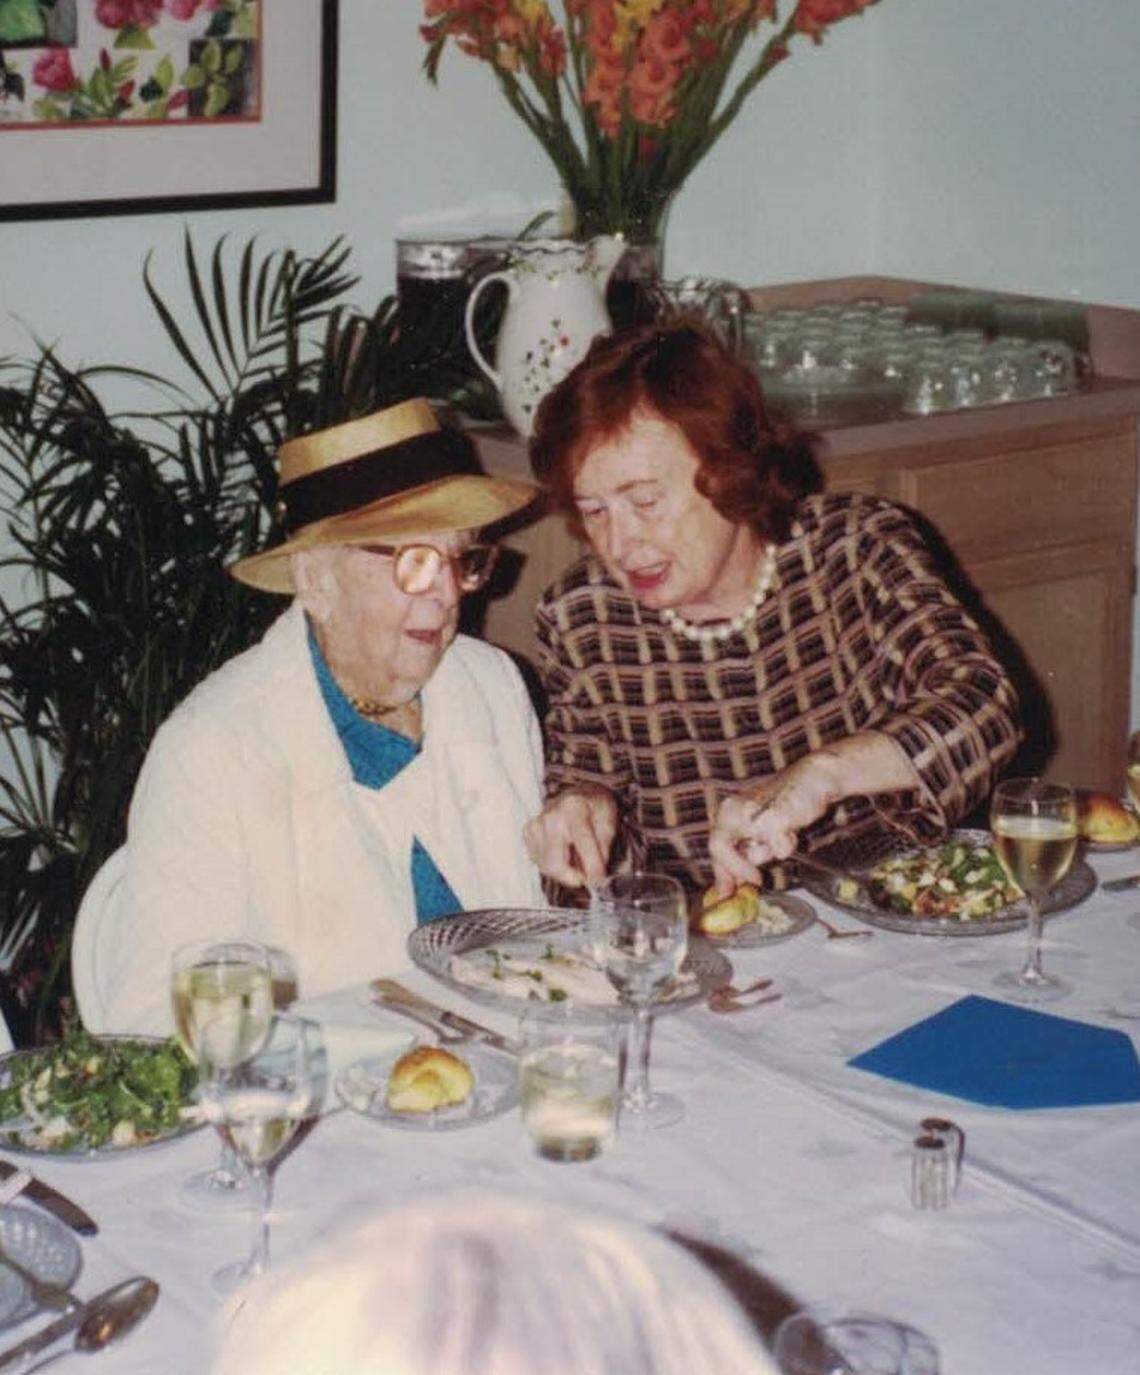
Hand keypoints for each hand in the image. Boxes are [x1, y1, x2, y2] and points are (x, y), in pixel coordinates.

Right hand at [523, 786, 617, 888]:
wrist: (579, 795)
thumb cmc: (595, 809)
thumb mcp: (609, 823)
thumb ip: (603, 849)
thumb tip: (595, 876)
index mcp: (575, 808)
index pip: (582, 842)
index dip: (591, 865)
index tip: (598, 882)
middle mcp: (551, 815)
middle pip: (556, 862)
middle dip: (574, 876)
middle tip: (587, 874)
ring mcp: (537, 824)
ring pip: (546, 866)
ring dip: (564, 872)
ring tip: (576, 858)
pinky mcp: (528, 832)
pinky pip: (539, 862)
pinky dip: (553, 865)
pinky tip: (564, 853)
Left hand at [708, 753, 843, 895]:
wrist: (811, 779)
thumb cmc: (786, 802)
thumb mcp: (758, 826)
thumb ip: (744, 849)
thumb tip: (733, 881)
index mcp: (728, 811)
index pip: (715, 846)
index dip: (720, 872)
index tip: (725, 891)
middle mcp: (733, 810)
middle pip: (720, 851)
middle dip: (739, 869)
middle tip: (755, 879)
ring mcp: (751, 815)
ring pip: (752, 855)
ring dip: (769, 853)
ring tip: (781, 833)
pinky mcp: (773, 820)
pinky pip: (779, 850)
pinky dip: (786, 845)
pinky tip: (791, 827)